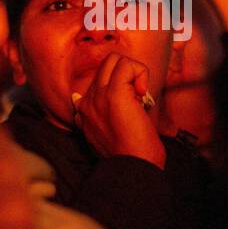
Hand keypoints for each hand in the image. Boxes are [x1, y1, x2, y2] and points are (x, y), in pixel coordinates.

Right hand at [72, 53, 165, 168]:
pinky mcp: (115, 93)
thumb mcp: (109, 137)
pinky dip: (141, 73)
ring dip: (134, 72)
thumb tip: (115, 97)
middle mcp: (87, 102)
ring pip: (114, 60)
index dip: (118, 86)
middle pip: (105, 66)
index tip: (131, 105)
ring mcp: (98, 96)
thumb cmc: (129, 156)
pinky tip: (143, 95)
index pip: (97, 81)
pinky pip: (127, 65)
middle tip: (138, 98)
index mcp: (84, 112)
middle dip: (126, 75)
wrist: (133, 168)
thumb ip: (105, 117)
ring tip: (140, 95)